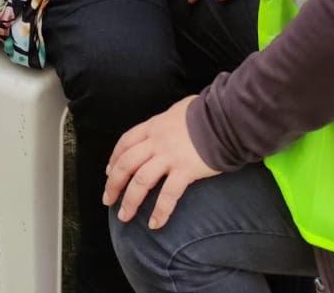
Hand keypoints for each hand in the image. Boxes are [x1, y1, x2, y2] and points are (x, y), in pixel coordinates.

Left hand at [103, 97, 220, 228]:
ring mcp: (169, 156)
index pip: (126, 142)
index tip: (108, 171)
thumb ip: (169, 121)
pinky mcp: (185, 170)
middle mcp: (156, 141)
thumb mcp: (180, 110)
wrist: (224, 117)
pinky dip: (160, 211)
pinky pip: (168, 194)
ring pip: (141, 180)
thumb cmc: (206, 111)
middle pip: (126, 163)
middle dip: (113, 184)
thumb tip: (170, 123)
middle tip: (108, 200)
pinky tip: (155, 224)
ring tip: (124, 217)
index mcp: (154, 126)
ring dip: (130, 201)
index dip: (114, 158)